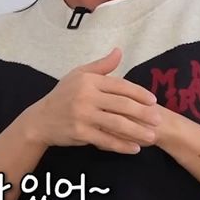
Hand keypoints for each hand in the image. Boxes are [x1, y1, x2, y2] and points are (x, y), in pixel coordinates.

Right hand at [23, 48, 159, 154]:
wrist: (41, 119)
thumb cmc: (63, 95)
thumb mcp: (78, 75)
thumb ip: (101, 66)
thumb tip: (119, 51)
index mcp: (88, 80)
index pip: (120, 85)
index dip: (139, 93)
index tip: (153, 101)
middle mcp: (85, 96)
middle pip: (122, 105)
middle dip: (144, 114)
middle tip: (159, 120)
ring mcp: (82, 115)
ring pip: (117, 124)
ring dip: (137, 131)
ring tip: (152, 137)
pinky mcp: (80, 132)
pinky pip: (106, 140)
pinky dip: (122, 145)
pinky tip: (134, 149)